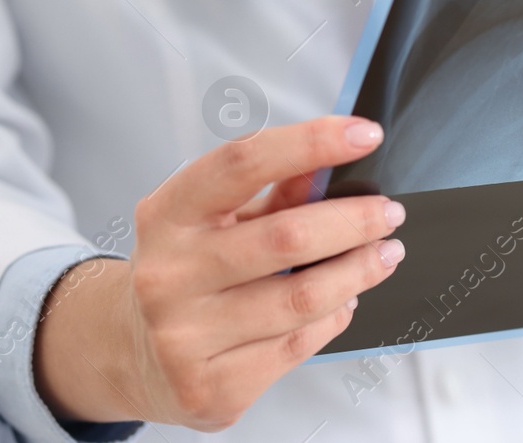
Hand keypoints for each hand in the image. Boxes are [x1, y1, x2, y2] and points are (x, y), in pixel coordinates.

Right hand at [32, 116, 403, 430]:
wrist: (133, 352)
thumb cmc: (185, 270)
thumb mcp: (212, 219)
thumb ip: (270, 192)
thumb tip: (333, 163)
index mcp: (167, 215)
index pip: (243, 162)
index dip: (309, 142)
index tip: (363, 134)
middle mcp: (169, 273)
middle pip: (287, 236)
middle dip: (354, 221)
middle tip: (389, 213)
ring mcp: (185, 336)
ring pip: (302, 298)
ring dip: (358, 272)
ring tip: (383, 256)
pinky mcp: (210, 387)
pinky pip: (297, 346)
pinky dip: (334, 318)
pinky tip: (344, 302)